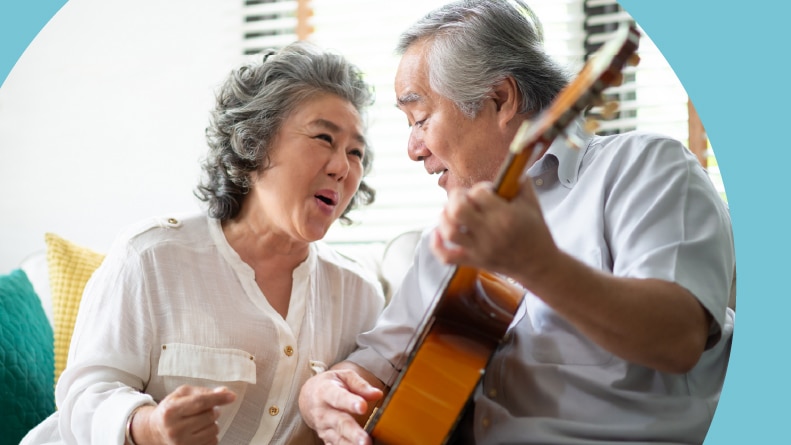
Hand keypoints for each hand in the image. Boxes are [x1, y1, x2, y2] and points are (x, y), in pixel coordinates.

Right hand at [131, 385, 235, 444]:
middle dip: (213, 410)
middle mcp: (175, 429)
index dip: (218, 398)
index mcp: (171, 411)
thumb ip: (203, 391)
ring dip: (212, 423)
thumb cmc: (171, 409)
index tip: (232, 396)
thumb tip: (224, 391)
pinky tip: (199, 431)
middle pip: (210, 416)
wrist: (155, 431)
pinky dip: (211, 434)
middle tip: (204, 410)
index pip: (200, 402)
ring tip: (199, 421)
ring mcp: (181, 444)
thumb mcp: (181, 394)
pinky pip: (213, 441)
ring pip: (214, 429)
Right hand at [299, 366, 383, 444]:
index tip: (362, 407)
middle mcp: (323, 412)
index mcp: (326, 392)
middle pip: (339, 423)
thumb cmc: (330, 384)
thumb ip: (360, 385)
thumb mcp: (343, 377)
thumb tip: (377, 394)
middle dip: (353, 432)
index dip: (350, 402)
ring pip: (338, 438)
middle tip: (365, 440)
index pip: (338, 397)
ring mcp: (323, 428)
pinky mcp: (326, 438)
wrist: (308, 397)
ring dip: (351, 444)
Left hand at [431, 180, 557, 284]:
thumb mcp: (533, 203)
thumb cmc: (536, 231)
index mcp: (505, 215)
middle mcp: (490, 232)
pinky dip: (436, 245)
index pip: (479, 193)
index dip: (480, 188)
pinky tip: (437, 233)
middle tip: (462, 198)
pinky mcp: (473, 262)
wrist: (539, 265)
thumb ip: (521, 181)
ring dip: (445, 217)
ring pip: (449, 231)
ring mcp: (480, 249)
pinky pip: (446, 256)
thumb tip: (511, 163)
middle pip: (458, 210)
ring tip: (451, 212)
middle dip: (456, 197)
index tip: (487, 193)